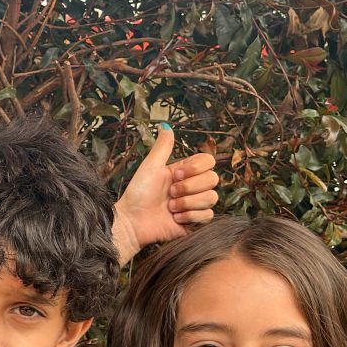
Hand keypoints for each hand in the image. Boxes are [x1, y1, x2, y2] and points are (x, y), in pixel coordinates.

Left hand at [111, 126, 219, 261]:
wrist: (133, 221)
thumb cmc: (138, 193)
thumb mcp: (150, 166)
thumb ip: (162, 147)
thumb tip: (165, 125)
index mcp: (185, 172)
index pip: (208, 161)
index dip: (195, 168)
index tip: (175, 174)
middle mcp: (193, 186)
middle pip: (213, 179)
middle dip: (189, 187)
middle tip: (170, 192)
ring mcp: (195, 204)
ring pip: (212, 198)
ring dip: (188, 202)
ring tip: (170, 207)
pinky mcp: (195, 222)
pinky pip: (208, 215)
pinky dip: (190, 216)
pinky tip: (175, 218)